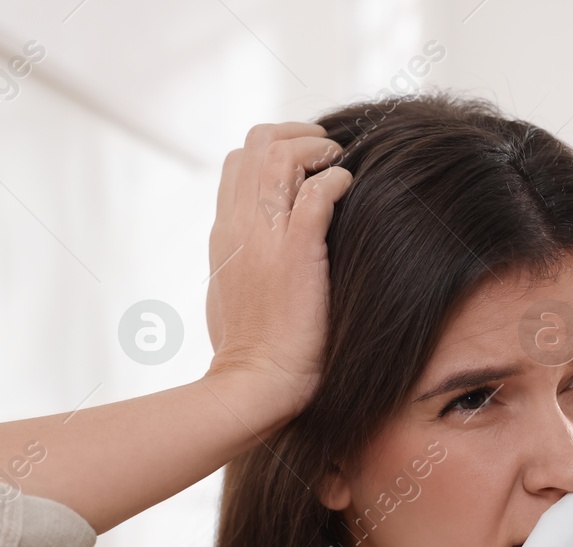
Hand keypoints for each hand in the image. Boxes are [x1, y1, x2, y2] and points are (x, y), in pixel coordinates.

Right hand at [204, 122, 352, 417]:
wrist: (255, 385)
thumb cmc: (251, 351)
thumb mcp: (231, 292)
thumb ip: (241, 259)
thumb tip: (257, 248)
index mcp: (224, 234)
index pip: (238, 162)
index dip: (274, 149)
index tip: (305, 165)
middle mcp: (237, 226)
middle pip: (255, 144)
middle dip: (297, 135)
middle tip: (328, 152)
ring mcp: (263, 237)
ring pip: (279, 155)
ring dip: (317, 150)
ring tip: (339, 165)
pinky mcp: (296, 253)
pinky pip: (315, 193)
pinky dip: (335, 180)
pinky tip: (349, 189)